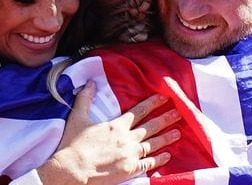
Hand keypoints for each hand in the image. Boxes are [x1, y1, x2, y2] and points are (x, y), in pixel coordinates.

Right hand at [37, 81, 180, 184]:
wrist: (72, 169)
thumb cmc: (73, 144)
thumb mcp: (77, 117)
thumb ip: (85, 99)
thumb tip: (90, 82)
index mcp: (116, 125)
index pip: (138, 111)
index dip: (152, 103)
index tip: (163, 97)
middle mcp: (127, 138)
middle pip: (150, 126)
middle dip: (165, 118)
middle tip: (179, 112)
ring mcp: (130, 154)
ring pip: (153, 144)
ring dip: (166, 137)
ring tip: (178, 132)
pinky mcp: (130, 169)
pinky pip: (149, 163)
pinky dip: (159, 159)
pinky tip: (168, 156)